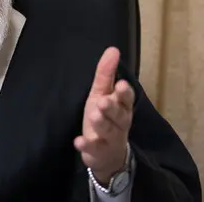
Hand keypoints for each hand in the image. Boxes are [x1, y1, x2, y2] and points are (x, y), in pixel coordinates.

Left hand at [74, 47, 134, 184]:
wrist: (108, 154)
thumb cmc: (106, 117)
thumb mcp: (102, 93)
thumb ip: (106, 73)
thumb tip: (113, 49)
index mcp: (121, 106)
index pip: (126, 98)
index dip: (124, 93)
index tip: (121, 84)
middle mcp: (119, 122)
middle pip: (119, 115)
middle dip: (112, 108)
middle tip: (104, 101)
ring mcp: (110, 138)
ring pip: (109, 130)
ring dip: (102, 123)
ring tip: (94, 115)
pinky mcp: (98, 151)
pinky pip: (94, 149)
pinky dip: (87, 145)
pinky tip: (78, 141)